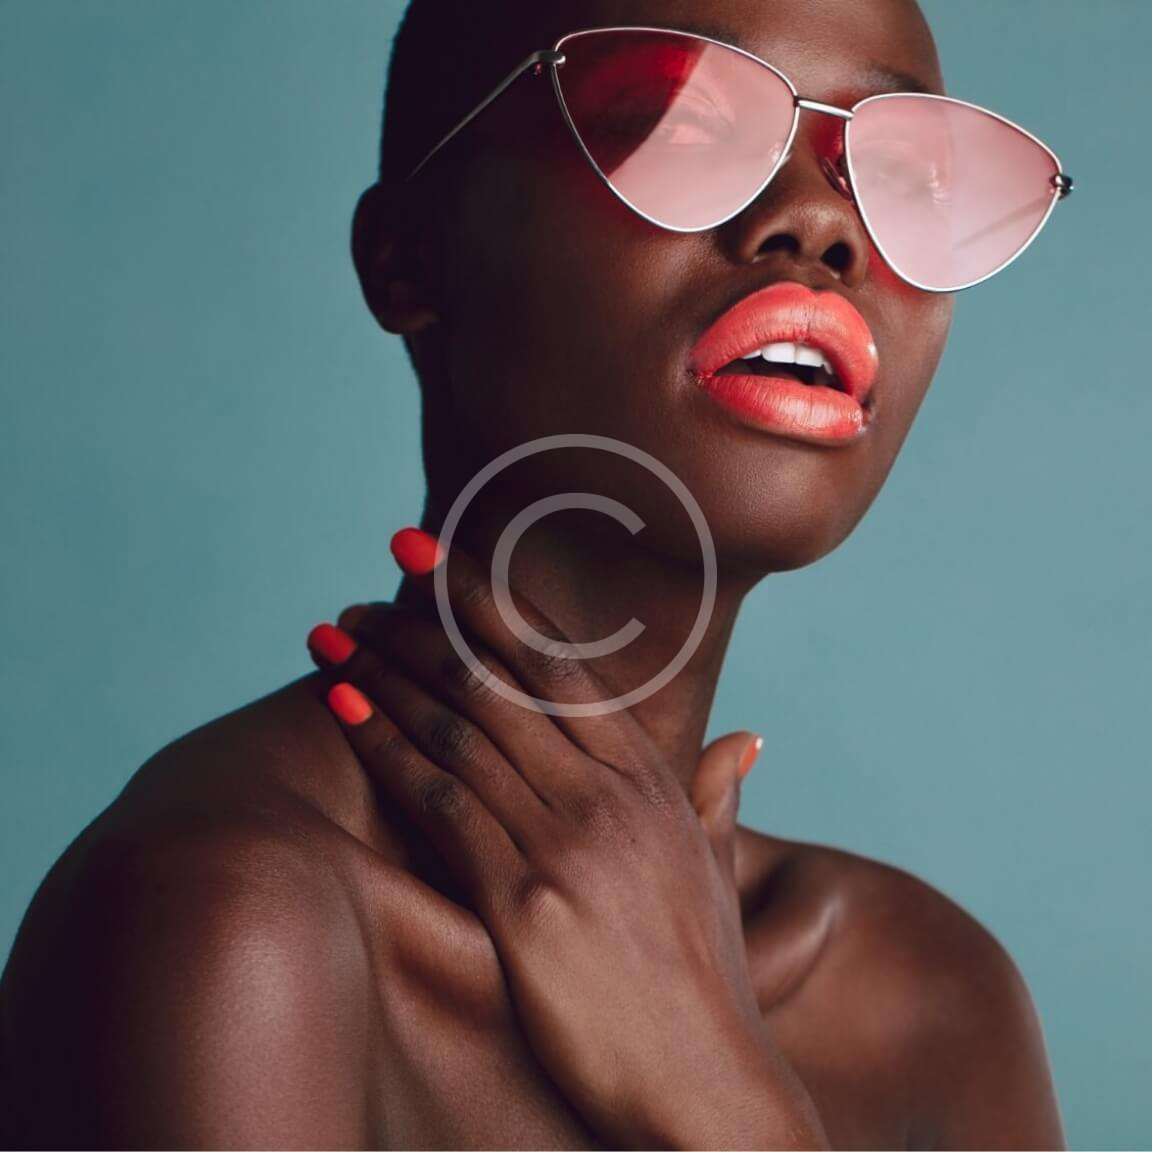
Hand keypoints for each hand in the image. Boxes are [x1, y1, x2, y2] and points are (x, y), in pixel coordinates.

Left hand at [306, 527, 826, 1147]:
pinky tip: (341, 706)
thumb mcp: (715, 869)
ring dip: (386, 673)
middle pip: (497, 682)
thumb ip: (717, 793)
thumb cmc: (705, 975)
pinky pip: (439, 800)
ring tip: (334, 635)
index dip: (491, 607)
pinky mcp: (524, 899)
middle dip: (423, 624)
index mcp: (649, 777)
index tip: (439, 563)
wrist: (708, 1081)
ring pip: (459, 729)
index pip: (557, 666)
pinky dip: (384, 745)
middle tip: (368, 588)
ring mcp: (567, 840)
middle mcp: (607, 793)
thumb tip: (748, 738)